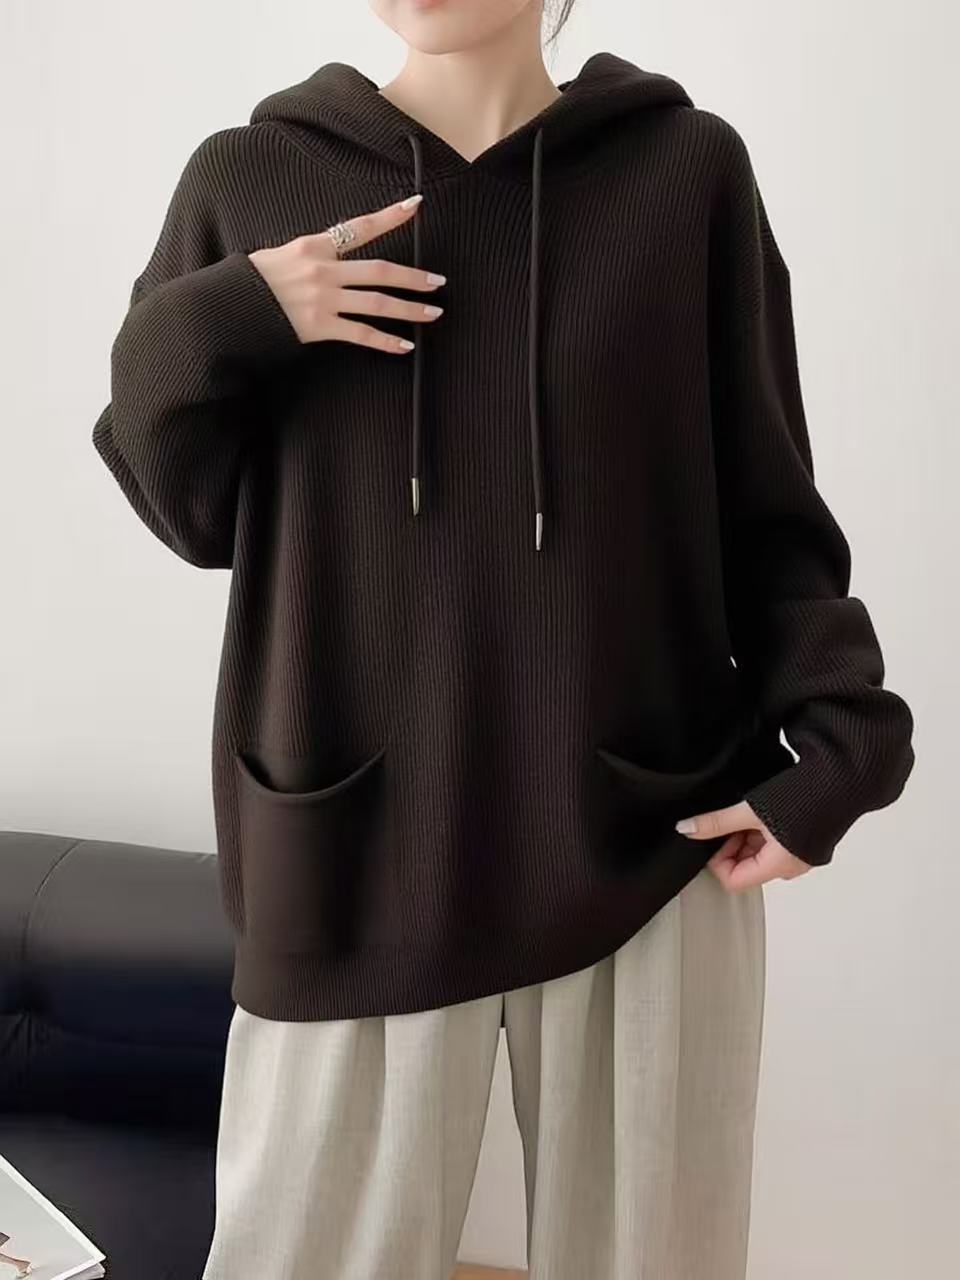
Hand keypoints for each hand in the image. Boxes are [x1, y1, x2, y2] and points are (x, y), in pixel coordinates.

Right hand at [247, 192, 444, 352]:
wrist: (227, 307)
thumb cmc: (253, 281)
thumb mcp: (282, 254)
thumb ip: (313, 254)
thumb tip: (337, 258)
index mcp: (315, 245)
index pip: (361, 227)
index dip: (391, 216)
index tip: (416, 207)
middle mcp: (323, 270)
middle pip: (380, 271)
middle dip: (413, 277)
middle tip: (438, 281)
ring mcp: (323, 299)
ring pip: (377, 303)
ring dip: (410, 309)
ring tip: (433, 312)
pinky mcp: (318, 327)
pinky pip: (360, 334)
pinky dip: (385, 341)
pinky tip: (405, 345)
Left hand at [674, 801, 813, 889]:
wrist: (841, 779)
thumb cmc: (803, 795)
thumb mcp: (750, 810)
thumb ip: (716, 822)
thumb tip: (686, 829)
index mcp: (778, 866)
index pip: (733, 881)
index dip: (718, 859)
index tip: (716, 835)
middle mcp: (791, 868)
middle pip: (745, 868)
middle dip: (733, 845)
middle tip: (734, 818)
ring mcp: (799, 857)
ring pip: (759, 856)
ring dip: (748, 837)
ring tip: (752, 812)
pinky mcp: (805, 844)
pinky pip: (774, 847)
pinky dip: (763, 832)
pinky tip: (766, 812)